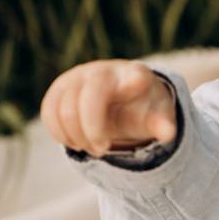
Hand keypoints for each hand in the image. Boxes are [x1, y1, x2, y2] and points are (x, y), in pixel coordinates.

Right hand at [40, 60, 175, 156]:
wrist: (119, 99)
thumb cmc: (141, 109)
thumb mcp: (156, 117)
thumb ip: (161, 124)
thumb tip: (168, 134)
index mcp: (134, 76)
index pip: (134, 75)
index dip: (133, 81)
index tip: (136, 84)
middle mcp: (104, 70)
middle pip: (88, 100)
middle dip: (92, 131)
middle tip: (103, 149)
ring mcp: (78, 76)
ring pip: (64, 109)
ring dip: (76, 136)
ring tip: (91, 147)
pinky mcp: (59, 87)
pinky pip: (50, 111)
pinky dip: (60, 133)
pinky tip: (74, 141)